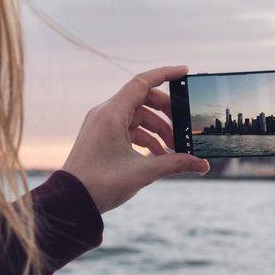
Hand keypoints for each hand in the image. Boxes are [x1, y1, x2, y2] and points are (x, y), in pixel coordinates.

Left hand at [62, 66, 209, 212]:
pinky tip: (160, 156)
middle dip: (167, 113)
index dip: (165, 74)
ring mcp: (102, 125)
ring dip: (158, 130)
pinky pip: (129, 129)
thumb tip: (203, 164)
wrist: (71, 202)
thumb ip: (175, 164)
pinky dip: (146, 139)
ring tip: (175, 150)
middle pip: (143, 100)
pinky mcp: (102, 137)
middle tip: (184, 128)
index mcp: (111, 113)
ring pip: (138, 117)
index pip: (142, 82)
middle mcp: (105, 113)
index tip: (185, 72)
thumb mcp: (143, 172)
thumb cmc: (100, 184)